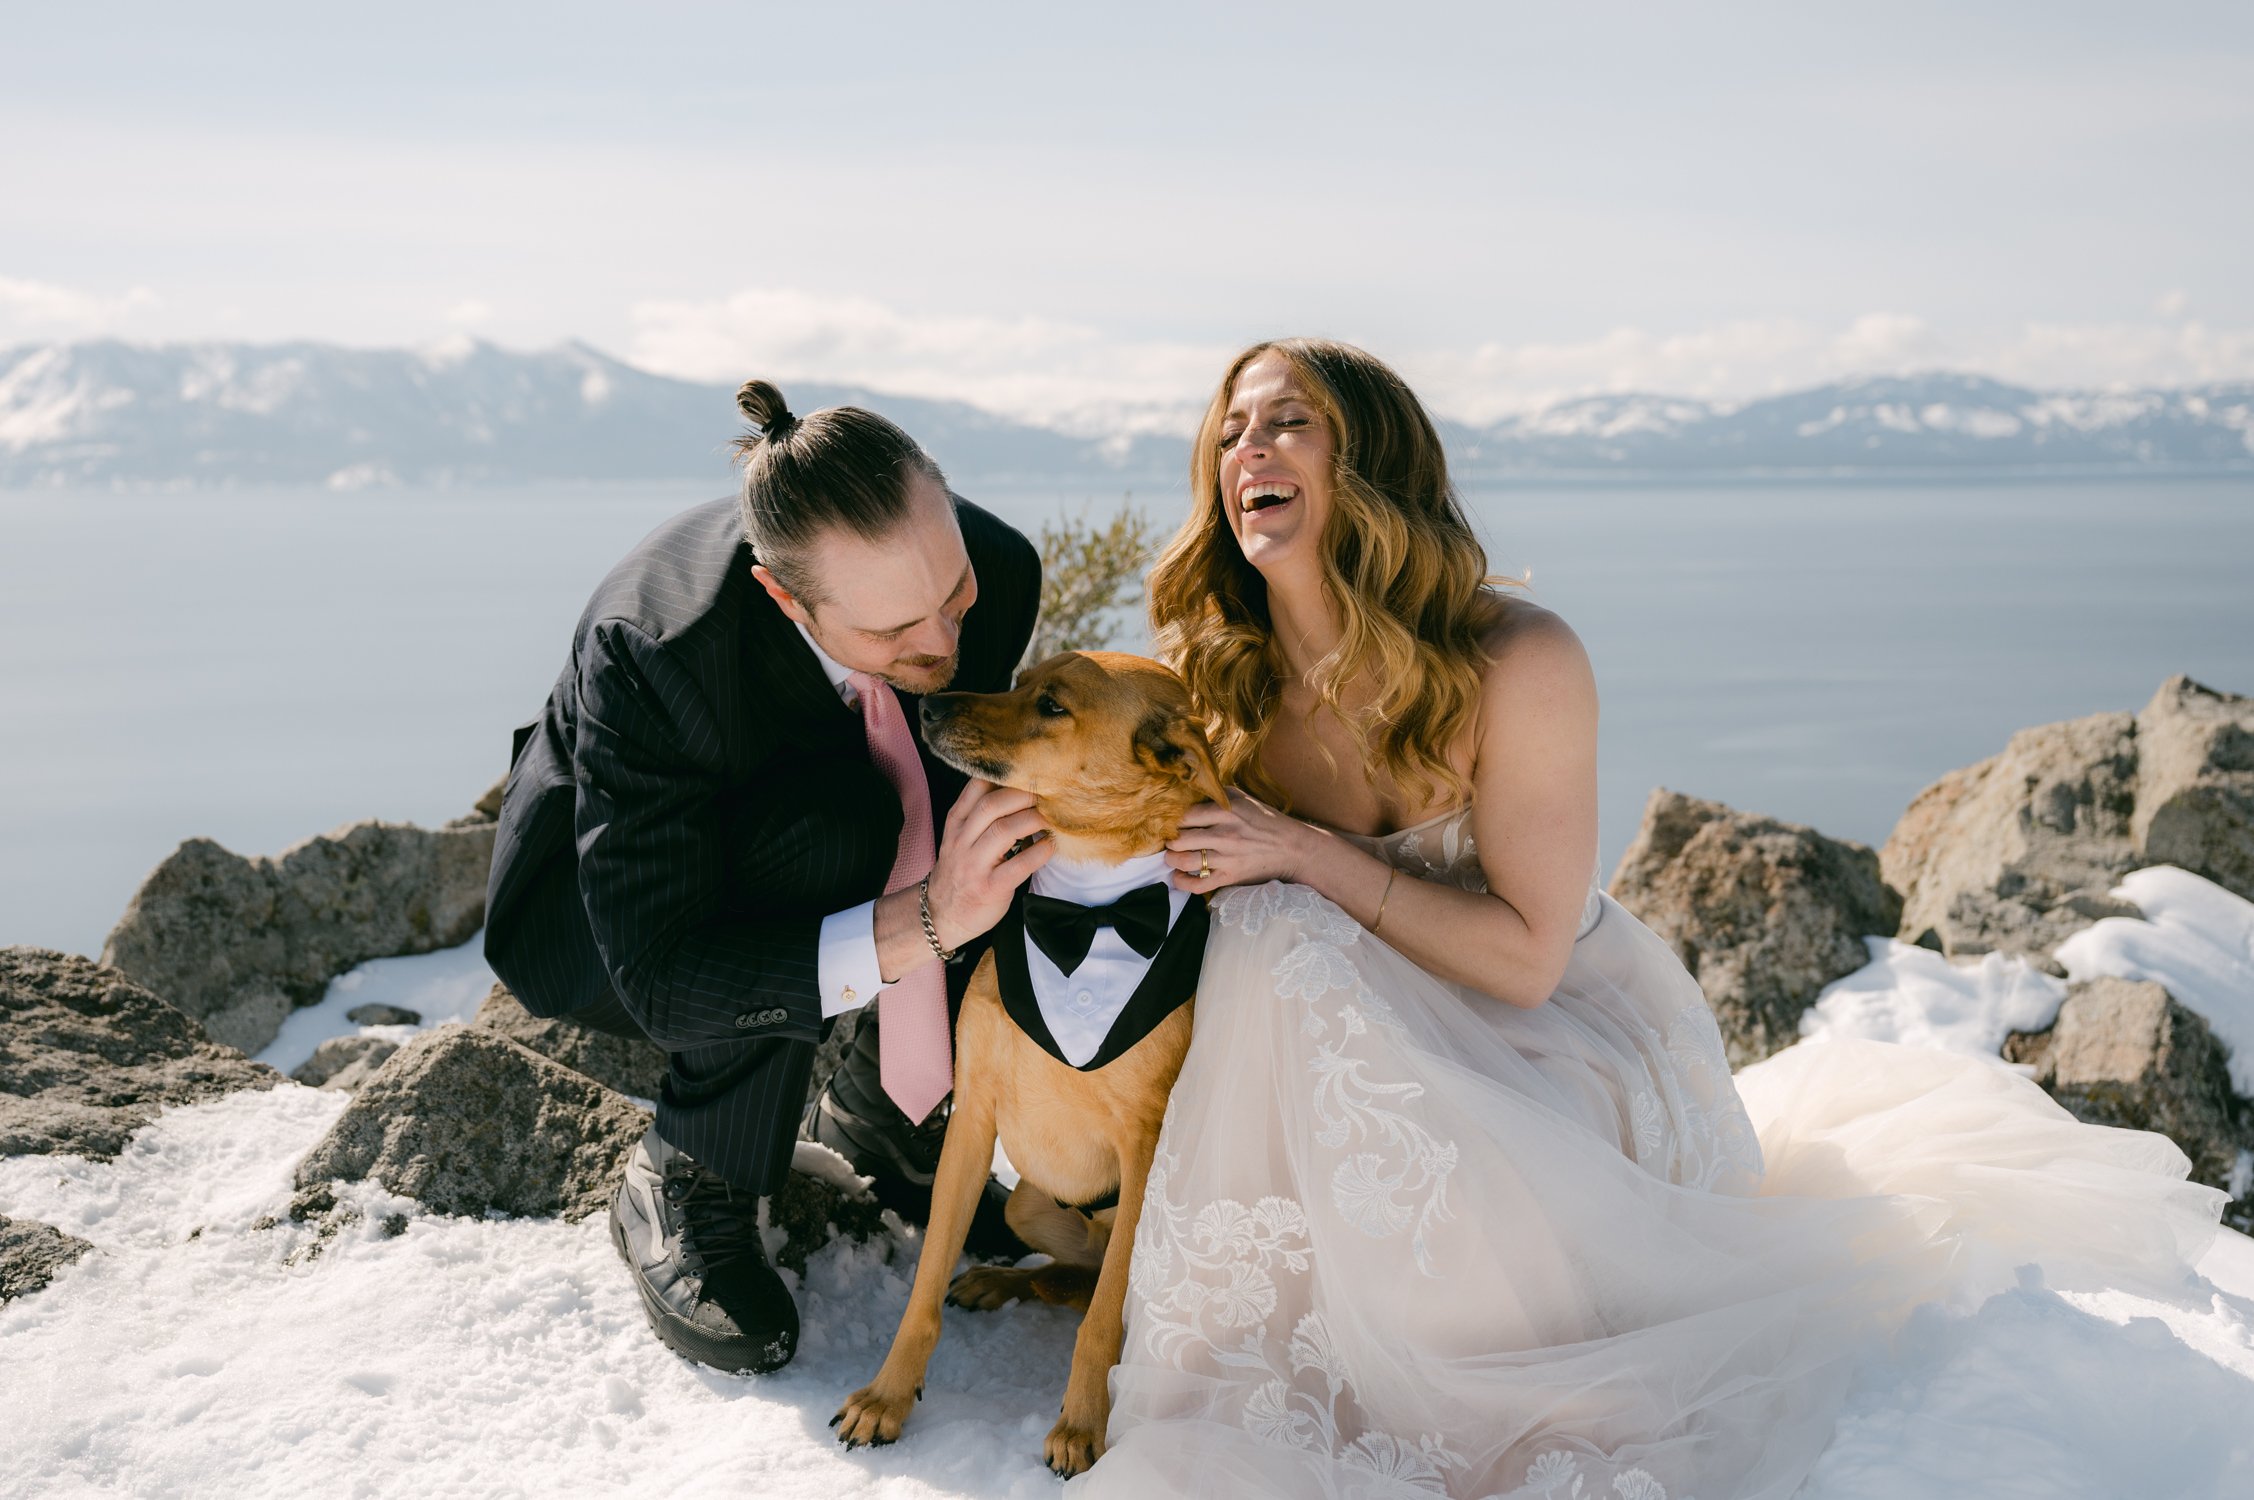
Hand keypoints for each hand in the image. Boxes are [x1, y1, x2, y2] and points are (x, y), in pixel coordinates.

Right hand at [926, 779, 1053, 949]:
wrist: (942, 915)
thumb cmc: (961, 872)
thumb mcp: (960, 837)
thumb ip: (982, 815)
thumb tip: (1021, 790)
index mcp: (956, 823)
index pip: (976, 787)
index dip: (1005, 776)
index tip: (1030, 771)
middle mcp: (962, 840)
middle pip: (992, 805)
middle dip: (1024, 795)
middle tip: (1049, 793)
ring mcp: (974, 865)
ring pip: (1003, 830)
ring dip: (1033, 820)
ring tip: (1053, 817)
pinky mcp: (990, 887)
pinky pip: (1018, 865)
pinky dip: (1039, 852)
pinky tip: (1050, 846)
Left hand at [1164, 789, 1319, 894]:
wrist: (1292, 848)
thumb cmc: (1266, 821)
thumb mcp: (1244, 799)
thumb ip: (1217, 794)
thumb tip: (1190, 790)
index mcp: (1226, 811)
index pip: (1185, 815)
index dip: (1171, 820)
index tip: (1168, 822)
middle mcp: (1225, 834)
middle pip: (1180, 839)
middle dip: (1169, 841)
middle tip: (1168, 840)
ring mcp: (1227, 858)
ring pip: (1185, 862)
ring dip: (1171, 860)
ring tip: (1171, 857)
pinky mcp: (1230, 877)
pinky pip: (1198, 884)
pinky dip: (1182, 883)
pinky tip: (1178, 877)